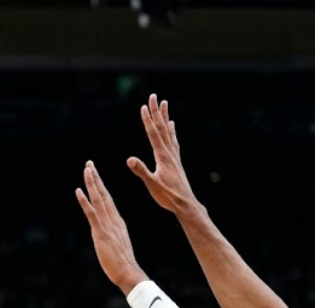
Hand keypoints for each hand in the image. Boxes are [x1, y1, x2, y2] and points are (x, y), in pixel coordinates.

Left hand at [75, 161, 148, 293]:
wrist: (128, 271)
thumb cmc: (123, 263)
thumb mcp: (118, 245)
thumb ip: (113, 237)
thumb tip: (110, 235)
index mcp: (117, 222)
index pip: (107, 200)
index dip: (101, 186)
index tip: (95, 174)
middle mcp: (113, 219)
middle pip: (103, 194)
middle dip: (96, 178)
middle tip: (89, 163)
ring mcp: (107, 225)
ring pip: (98, 199)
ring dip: (92, 183)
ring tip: (87, 169)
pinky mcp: (100, 232)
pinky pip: (92, 213)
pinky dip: (85, 201)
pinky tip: (79, 191)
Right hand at [127, 94, 198, 213]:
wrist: (185, 204)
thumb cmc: (168, 196)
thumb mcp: (152, 184)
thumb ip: (142, 171)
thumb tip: (130, 159)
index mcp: (162, 156)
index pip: (153, 134)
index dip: (148, 120)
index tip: (143, 106)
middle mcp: (169, 153)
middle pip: (162, 128)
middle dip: (156, 112)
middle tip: (154, 96)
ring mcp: (174, 156)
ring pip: (168, 132)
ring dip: (165, 117)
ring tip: (164, 104)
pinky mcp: (176, 161)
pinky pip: (173, 141)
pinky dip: (171, 131)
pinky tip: (172, 126)